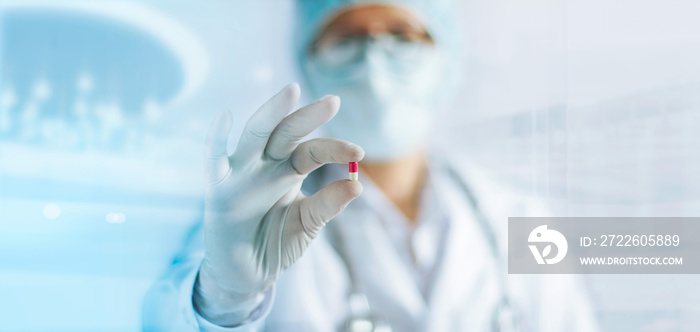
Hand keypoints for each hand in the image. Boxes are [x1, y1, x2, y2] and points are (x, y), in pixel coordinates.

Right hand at [193, 83, 363, 325]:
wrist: (247, 275)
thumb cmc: (276, 243)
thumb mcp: (308, 224)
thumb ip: (328, 205)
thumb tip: (357, 185)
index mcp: (289, 169)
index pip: (313, 150)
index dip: (335, 148)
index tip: (359, 153)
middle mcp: (266, 164)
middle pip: (287, 132)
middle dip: (308, 116)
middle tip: (333, 101)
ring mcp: (241, 172)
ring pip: (255, 135)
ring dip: (272, 112)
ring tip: (292, 91)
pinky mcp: (218, 188)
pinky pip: (214, 160)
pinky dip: (215, 139)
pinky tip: (224, 118)